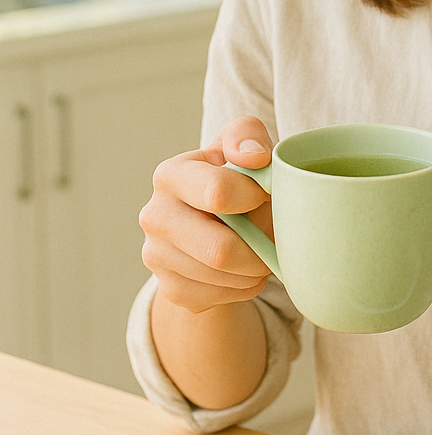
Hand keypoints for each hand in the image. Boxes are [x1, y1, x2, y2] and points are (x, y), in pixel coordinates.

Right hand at [140, 117, 275, 313]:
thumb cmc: (237, 179)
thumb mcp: (242, 147)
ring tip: (259, 250)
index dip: (256, 197)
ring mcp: (157, 257)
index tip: (266, 193)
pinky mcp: (171, 290)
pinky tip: (244, 268)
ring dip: (255, 268)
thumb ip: (248, 136)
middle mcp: (154, 217)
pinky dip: (245, 286)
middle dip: (258, 249)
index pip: (218, 193)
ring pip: (224, 278)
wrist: (217, 224)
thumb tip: (254, 157)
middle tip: (273, 239)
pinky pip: (222, 298)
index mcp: (170, 175)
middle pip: (219, 250)